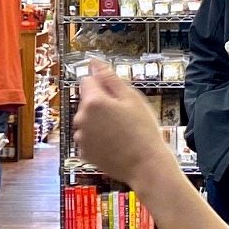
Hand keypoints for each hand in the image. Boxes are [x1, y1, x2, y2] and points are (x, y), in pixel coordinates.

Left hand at [73, 67, 168, 185]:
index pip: (88, 80)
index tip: (117, 95)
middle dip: (101, 104)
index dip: (103, 85)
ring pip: (87, 120)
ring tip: (121, 131)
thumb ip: (110, 78)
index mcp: (93, 101)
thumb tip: (94, 62)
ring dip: (99, 121)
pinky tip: (115, 143)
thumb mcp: (132, 98)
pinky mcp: (84, 152)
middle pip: (87, 101)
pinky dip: (98, 138)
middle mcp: (81, 118)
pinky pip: (89, 137)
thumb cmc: (143, 131)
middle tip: (124, 115)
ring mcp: (81, 137)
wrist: (146, 166)